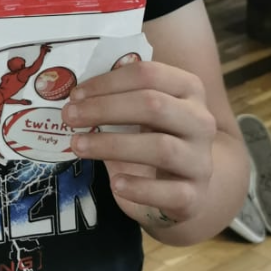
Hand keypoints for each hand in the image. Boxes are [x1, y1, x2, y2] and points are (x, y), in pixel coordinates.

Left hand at [61, 58, 217, 229]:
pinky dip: (140, 188)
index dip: (108, 82)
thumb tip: (75, 96)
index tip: (75, 95)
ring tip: (78, 146)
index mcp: (188, 90)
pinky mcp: (194, 196)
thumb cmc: (155, 140)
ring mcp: (201, 160)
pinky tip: (116, 183)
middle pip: (154, 105)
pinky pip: (169, 192)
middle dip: (105, 109)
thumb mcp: (145, 114)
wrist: (185, 189)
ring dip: (112, 145)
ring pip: (161, 148)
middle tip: (69, 116)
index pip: (149, 74)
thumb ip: (120, 99)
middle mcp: (200, 122)